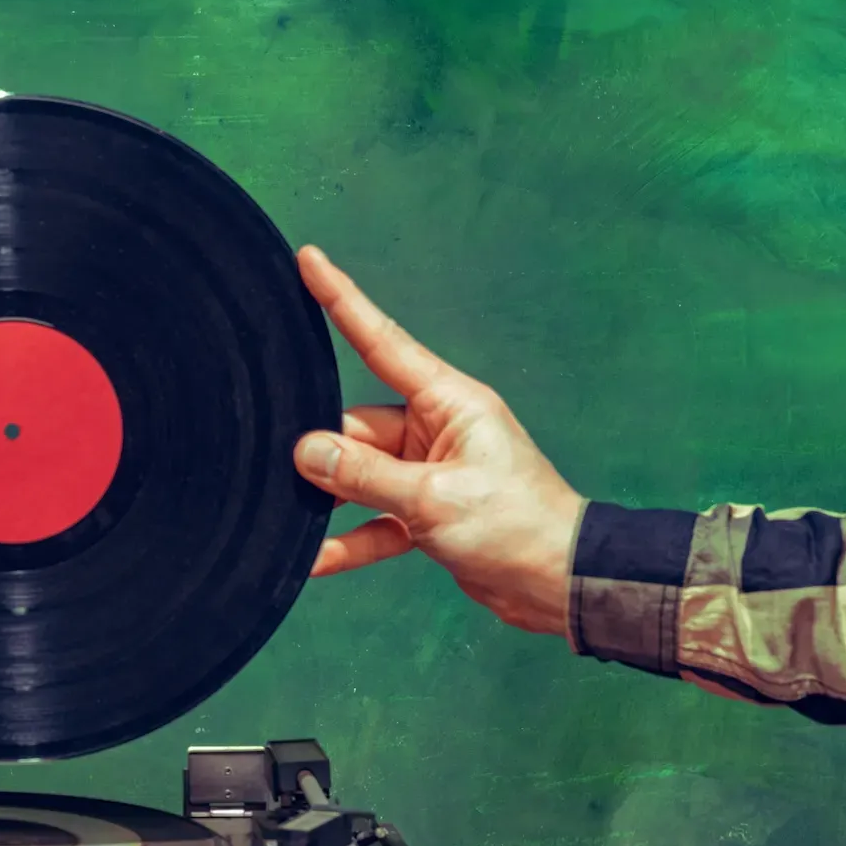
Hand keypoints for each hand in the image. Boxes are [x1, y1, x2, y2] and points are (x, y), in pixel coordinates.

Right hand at [292, 246, 585, 637]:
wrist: (559, 584)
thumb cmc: (515, 527)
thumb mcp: (432, 499)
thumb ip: (363, 475)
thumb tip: (306, 451)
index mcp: (449, 403)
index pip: (382, 343)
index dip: (342, 300)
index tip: (308, 261)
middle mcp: (436, 430)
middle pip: (356, 427)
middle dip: (324, 453)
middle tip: (286, 474)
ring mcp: (429, 472)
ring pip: (359, 476)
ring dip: (332, 503)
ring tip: (292, 522)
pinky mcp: (426, 512)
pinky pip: (374, 517)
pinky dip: (350, 539)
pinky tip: (316, 561)